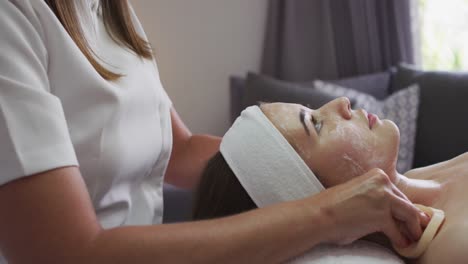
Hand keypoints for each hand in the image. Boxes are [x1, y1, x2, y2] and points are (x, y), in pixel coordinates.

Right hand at [315, 168, 429, 247]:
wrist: (318, 214)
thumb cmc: (333, 206)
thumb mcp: (358, 193)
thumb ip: (375, 197)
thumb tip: (391, 214)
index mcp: (377, 175)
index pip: (398, 193)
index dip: (405, 207)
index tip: (413, 216)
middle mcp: (383, 183)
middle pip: (406, 203)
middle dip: (413, 218)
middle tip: (418, 230)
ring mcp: (383, 198)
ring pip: (409, 215)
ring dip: (413, 229)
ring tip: (414, 238)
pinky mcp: (381, 216)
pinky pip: (397, 231)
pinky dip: (401, 239)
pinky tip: (401, 244)